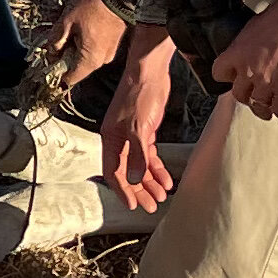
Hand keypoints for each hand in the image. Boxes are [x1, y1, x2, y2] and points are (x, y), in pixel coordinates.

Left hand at [48, 0, 128, 92]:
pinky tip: (80, 29)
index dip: (55, 74)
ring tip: (69, 30)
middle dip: (63, 57)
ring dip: (73, 48)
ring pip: (84, 58)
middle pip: (76, 68)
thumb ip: (55, 41)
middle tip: (55, 40)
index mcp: (90, 61)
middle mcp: (101, 62)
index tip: (48, 61)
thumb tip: (51, 54)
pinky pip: (93, 51)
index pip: (69, 80)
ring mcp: (109, 54)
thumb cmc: (92, 8)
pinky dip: (84, 44)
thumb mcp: (66, 22)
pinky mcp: (112, 46)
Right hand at [101, 29, 178, 207]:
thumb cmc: (139, 94)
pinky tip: (166, 179)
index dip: (122, 190)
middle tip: (151, 206)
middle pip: (127, 172)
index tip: (132, 205)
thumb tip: (133, 179)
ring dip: (150, 181)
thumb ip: (137, 154)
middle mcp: (119, 140)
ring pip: (139, 165)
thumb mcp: (139, 127)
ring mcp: (132, 136)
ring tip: (161, 196)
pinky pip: (149, 155)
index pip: (113, 171)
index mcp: (111, 139)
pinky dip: (157, 168)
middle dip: (139, 190)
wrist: (150, 71)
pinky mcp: (145, 131)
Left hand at [212, 0, 277, 120]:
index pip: (219, 73)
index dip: (227, 75)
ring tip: (267, 108)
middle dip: (245, 95)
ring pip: (258, 106)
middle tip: (252, 94)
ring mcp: (267, 84)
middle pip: (239, 94)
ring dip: (262, 107)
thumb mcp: (253, 26)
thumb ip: (248, 42)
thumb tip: (250, 46)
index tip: (233, 76)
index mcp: (237, 53)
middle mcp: (248, 72)